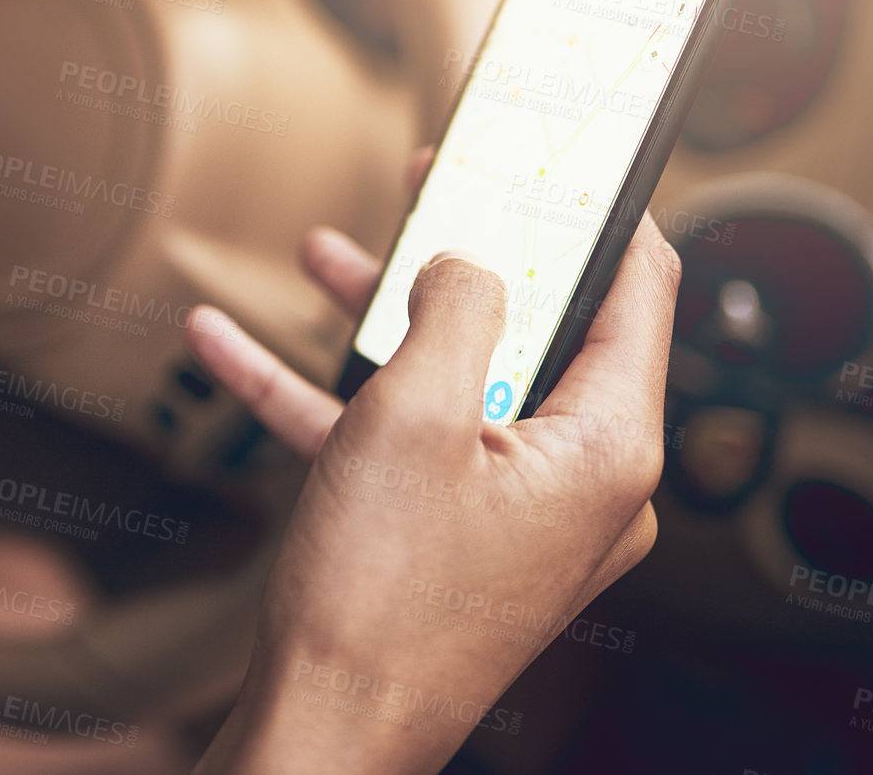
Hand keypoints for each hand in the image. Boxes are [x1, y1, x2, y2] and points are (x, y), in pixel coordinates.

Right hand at [189, 168, 680, 773]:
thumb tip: (467, 264)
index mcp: (605, 445)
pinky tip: (234, 352)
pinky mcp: (455, 537)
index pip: (637, 291)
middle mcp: (578, 480)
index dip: (597, 210)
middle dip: (462, 257)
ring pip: (457, 382)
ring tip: (324, 256)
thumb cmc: (380, 592)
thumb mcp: (414, 414)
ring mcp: (515, 513)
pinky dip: (330, 397)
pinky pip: (400, 445)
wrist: (326, 725)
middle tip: (431, 188)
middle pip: (535, 331)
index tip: (557, 154)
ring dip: (382, 320)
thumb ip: (457, 308)